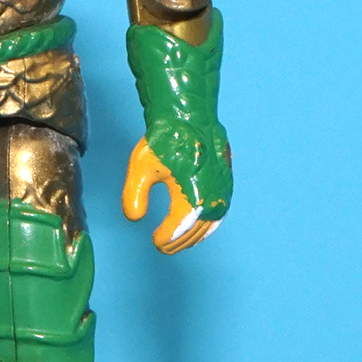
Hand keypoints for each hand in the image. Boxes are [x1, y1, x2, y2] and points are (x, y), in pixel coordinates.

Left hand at [121, 135, 225, 255]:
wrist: (190, 115)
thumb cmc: (164, 140)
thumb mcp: (141, 168)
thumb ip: (134, 195)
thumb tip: (134, 218)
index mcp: (193, 199)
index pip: (178, 230)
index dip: (165, 239)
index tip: (155, 242)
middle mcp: (213, 200)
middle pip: (194, 232)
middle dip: (178, 242)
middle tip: (163, 247)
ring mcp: (223, 193)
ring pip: (208, 226)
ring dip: (193, 236)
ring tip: (177, 242)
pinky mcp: (227, 185)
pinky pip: (218, 214)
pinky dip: (206, 225)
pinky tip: (194, 225)